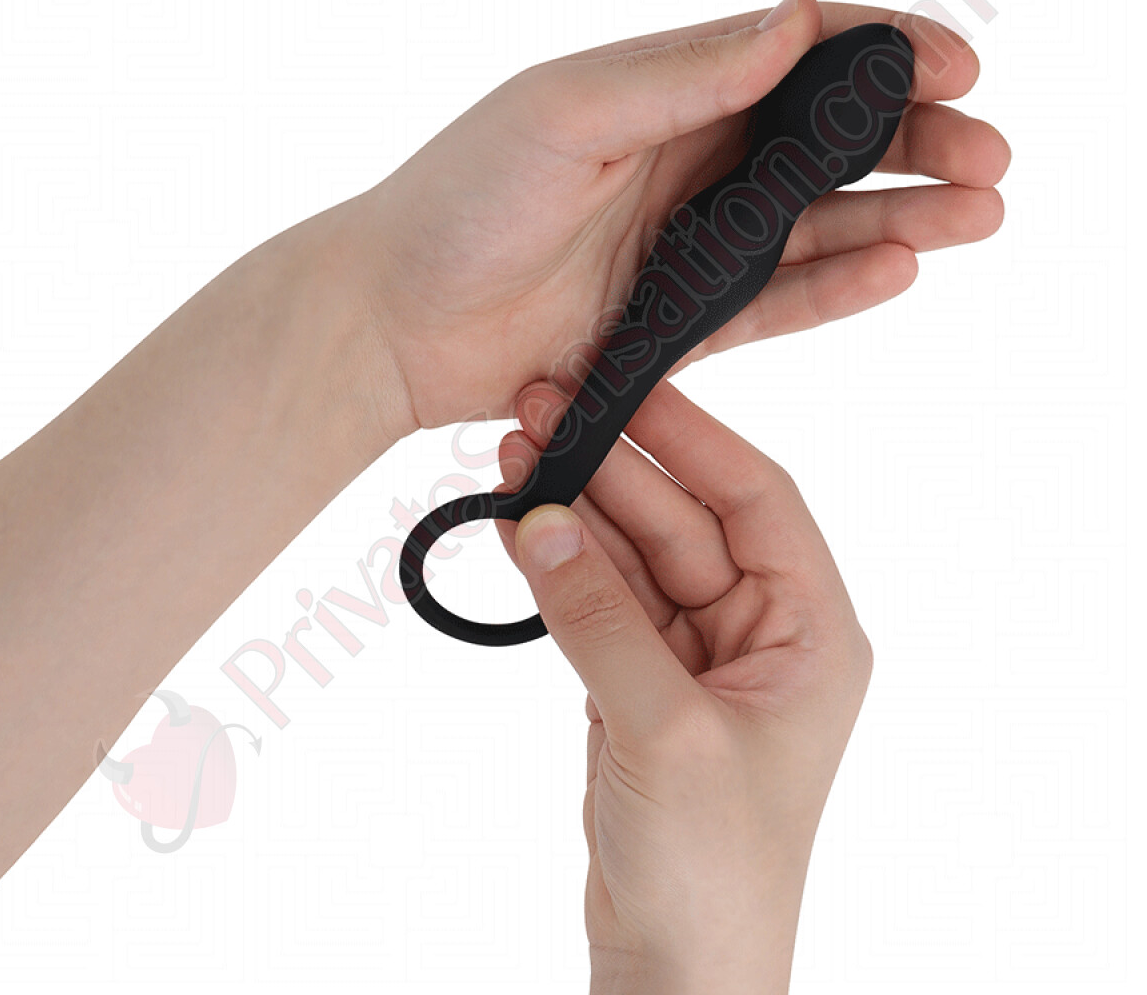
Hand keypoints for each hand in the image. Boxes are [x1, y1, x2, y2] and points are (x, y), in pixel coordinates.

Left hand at [358, 0, 1008, 432]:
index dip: (885, 54)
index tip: (960, 68)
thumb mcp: (566, 113)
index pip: (798, 54)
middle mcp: (684, 160)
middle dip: (915, 144)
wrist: (394, 319)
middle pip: (827, 143)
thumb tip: (797, 17)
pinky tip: (896, 270)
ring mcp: (685, 244)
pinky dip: (834, 288)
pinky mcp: (677, 321)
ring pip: (815, 225)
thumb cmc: (457, 202)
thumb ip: (684, 74)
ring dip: (897, 218)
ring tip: (975, 217)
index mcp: (663, 90)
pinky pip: (773, 301)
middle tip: (989, 160)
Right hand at [494, 380, 873, 993]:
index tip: (626, 385)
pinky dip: (559, 563)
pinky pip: (600, 599)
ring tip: (513, 452)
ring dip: (576, 508)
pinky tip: (517, 520)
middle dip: (610, 467)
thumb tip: (542, 520)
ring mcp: (694, 655)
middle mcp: (758, 632)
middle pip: (680, 518)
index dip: (690, 436)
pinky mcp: (640, 680)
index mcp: (808, 631)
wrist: (677, 968)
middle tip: (539, 413)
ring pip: (633, 554)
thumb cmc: (714, 868)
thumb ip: (601, 619)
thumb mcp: (665, 730)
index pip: (754, 498)